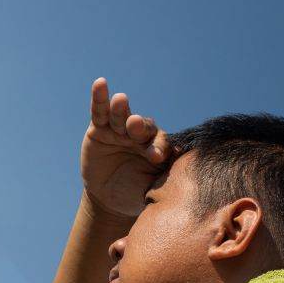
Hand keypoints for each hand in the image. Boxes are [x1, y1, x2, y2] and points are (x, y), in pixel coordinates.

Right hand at [80, 77, 173, 218]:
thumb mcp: (151, 191)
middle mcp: (140, 136)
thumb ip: (164, 182)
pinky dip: (100, 98)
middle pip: (141, 126)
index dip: (159, 147)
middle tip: (135, 124)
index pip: (162, 143)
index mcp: (158, 148)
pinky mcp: (99, 128)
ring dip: (121, 109)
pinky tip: (100, 84)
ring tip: (121, 100)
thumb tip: (184, 179)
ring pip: (121, 116)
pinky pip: (100, 112)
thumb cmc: (135, 194)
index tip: (156, 156)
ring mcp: (120, 130)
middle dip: (138, 125)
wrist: (109, 198)